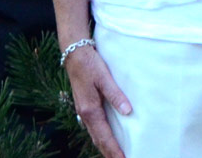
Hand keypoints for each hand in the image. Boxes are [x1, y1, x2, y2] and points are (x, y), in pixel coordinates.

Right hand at [65, 42, 133, 157]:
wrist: (74, 54)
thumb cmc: (90, 64)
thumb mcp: (104, 77)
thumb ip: (115, 94)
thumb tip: (128, 111)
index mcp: (90, 110)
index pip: (104, 137)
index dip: (114, 150)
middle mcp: (85, 114)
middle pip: (99, 140)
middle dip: (109, 153)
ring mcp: (83, 111)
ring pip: (95, 135)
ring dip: (105, 147)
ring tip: (116, 155)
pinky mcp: (85, 107)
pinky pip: (93, 128)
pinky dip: (100, 137)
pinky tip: (106, 138)